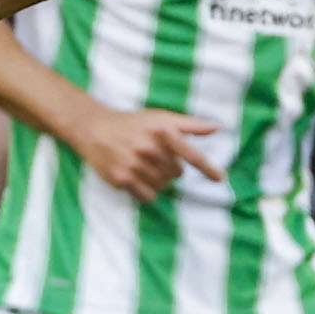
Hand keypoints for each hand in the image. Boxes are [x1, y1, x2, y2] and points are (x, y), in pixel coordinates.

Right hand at [67, 104, 224, 199]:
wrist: (94, 129)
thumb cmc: (133, 123)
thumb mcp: (160, 117)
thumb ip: (190, 124)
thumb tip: (218, 128)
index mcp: (162, 132)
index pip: (191, 154)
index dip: (207, 168)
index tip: (220, 179)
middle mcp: (149, 148)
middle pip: (176, 174)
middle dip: (169, 169)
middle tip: (154, 158)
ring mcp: (134, 164)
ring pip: (162, 186)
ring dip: (158, 180)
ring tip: (144, 167)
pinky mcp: (121, 178)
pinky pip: (147, 196)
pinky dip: (146, 191)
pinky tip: (137, 178)